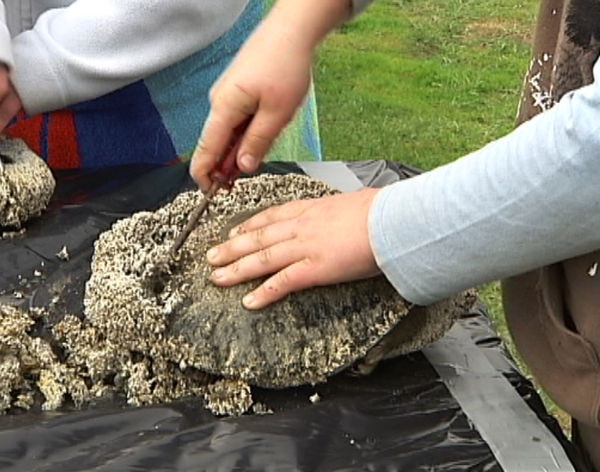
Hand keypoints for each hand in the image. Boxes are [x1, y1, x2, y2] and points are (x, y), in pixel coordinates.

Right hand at [190, 16, 313, 189]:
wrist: (291, 29)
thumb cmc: (285, 65)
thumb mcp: (277, 113)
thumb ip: (257, 143)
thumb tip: (242, 168)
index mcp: (224, 108)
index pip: (205, 151)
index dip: (205, 176)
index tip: (211, 194)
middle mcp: (218, 102)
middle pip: (216, 144)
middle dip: (227, 165)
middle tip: (245, 179)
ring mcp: (227, 95)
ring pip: (228, 132)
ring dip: (240, 147)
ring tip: (264, 145)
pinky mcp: (236, 90)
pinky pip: (236, 119)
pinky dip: (245, 132)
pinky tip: (264, 128)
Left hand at [206, 188, 381, 309]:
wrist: (395, 219)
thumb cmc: (384, 210)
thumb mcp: (357, 202)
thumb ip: (343, 210)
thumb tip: (349, 211)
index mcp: (312, 208)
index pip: (273, 215)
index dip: (250, 225)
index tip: (235, 230)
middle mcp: (302, 226)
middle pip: (258, 237)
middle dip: (232, 247)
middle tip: (212, 256)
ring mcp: (306, 247)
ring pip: (262, 258)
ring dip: (236, 269)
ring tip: (217, 277)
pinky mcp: (315, 268)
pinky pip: (283, 282)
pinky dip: (264, 292)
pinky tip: (248, 301)